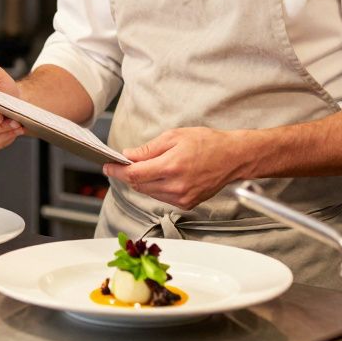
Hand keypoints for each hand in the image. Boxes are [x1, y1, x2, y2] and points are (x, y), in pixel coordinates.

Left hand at [103, 127, 253, 210]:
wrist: (233, 157)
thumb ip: (149, 149)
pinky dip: (157, 187)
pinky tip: (165, 175)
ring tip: (151, 166)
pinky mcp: (187, 204)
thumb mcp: (174, 137)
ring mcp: (182, 198)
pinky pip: (162, 197)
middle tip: (127, 163)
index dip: (117, 171)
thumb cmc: (208, 143)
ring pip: (149, 193)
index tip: (107, 167)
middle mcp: (175, 187)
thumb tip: (128, 156)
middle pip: (139, 185)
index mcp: (171, 167)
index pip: (134, 175)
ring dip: (144, 181)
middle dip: (130, 174)